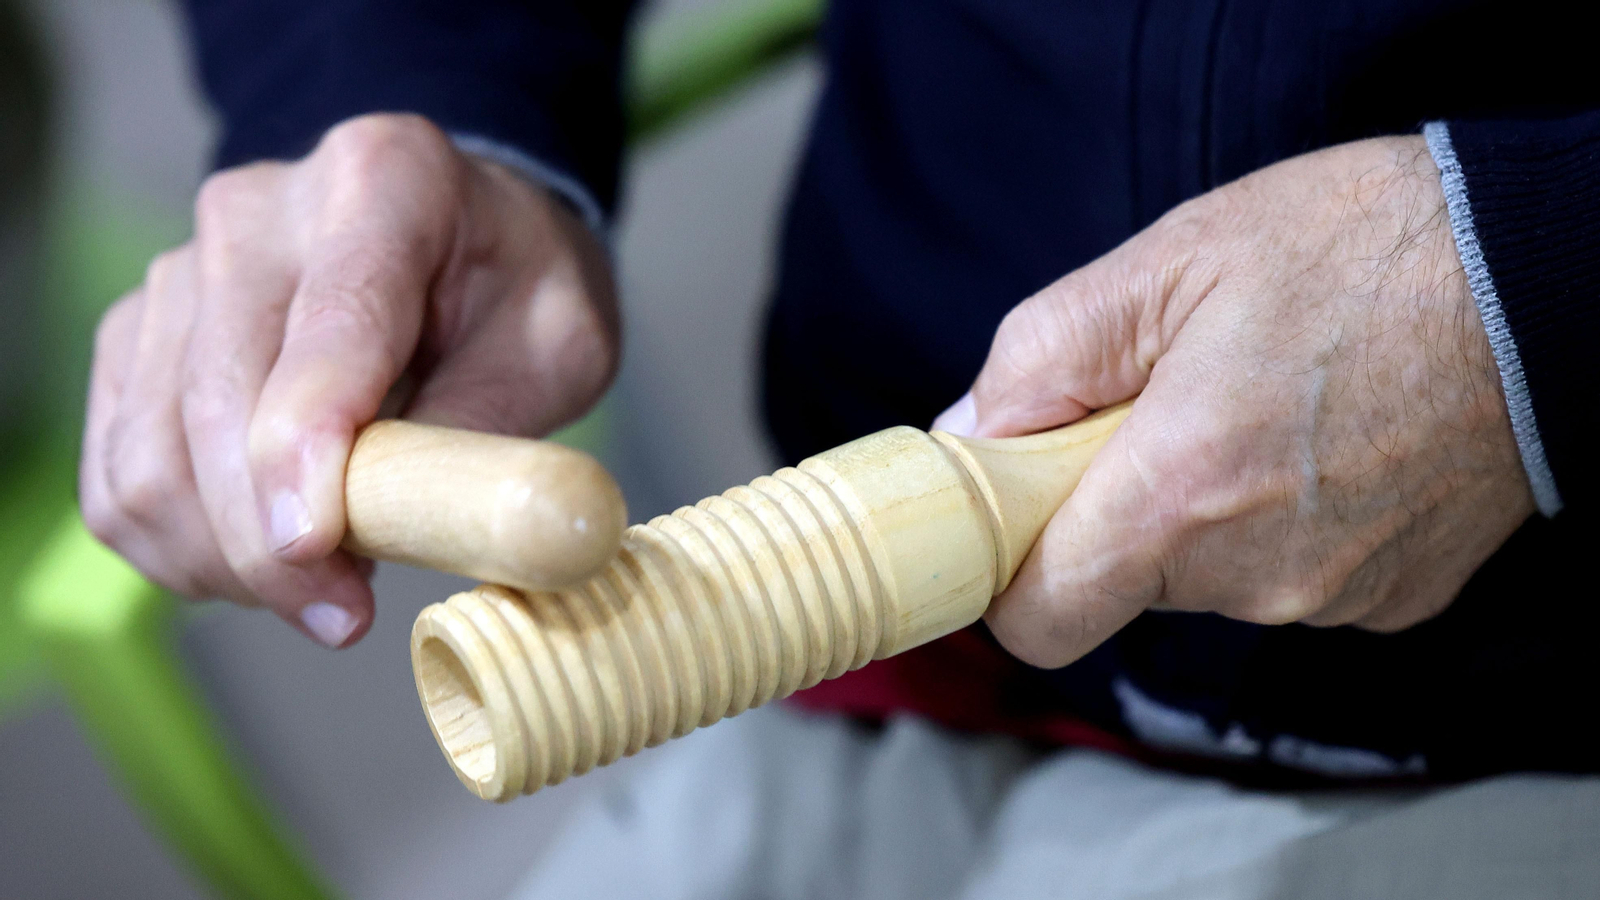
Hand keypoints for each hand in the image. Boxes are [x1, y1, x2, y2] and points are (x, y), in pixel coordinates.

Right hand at [81, 114, 617, 646]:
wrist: (458, 236)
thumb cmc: (515, 287)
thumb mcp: (563, 343)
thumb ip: (496, 425)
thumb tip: (428, 533)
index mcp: (385, 181)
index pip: (328, 321)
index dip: (305, 443)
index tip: (314, 548)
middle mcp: (257, 211)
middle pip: (218, 398)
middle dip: (269, 542)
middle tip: (343, 616)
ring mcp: (181, 270)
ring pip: (151, 453)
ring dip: (222, 557)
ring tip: (315, 590)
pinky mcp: (138, 336)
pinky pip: (119, 473)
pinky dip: (176, 546)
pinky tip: (255, 565)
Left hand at [934, 136, 1534, 667]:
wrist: (1547, 275)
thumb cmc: (1360, 250)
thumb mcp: (1167, 265)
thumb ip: (1041, 359)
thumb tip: (974, 434)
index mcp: (1181, 498)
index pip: (1040, 619)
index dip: (1012, 571)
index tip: (1024, 507)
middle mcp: (1255, 577)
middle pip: (1124, 586)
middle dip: (1117, 507)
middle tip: (1165, 407)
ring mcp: (1332, 597)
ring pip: (1208, 580)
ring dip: (1204, 510)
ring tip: (1262, 407)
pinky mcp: (1392, 598)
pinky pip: (1288, 576)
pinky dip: (1281, 522)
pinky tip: (1325, 442)